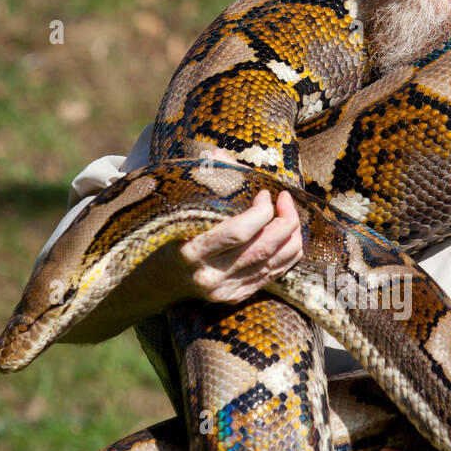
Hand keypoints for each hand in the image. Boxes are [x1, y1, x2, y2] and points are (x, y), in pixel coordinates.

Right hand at [147, 150, 303, 306]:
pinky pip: (274, 274)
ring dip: (292, 235)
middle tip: (284, 199)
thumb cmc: (168, 235)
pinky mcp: (237, 298)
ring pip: (276, 263)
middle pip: (263, 248)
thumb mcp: (178, 209)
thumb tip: (220, 153)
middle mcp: (211, 277)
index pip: (238, 233)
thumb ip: (203, 180)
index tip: (264, 193)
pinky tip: (286, 234)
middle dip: (285, 220)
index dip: (261, 211)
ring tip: (289, 214)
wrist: (157, 280)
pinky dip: (287, 253)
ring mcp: (226, 291)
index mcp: (191, 253)